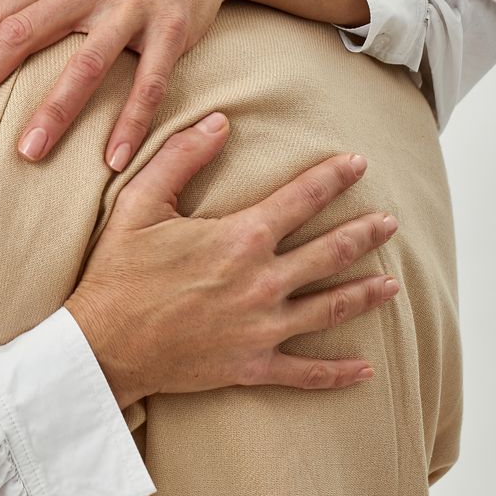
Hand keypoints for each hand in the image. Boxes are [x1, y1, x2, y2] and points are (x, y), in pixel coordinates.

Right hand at [64, 112, 400, 407]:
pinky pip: (307, 372)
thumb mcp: (140, 203)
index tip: (358, 164)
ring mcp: (262, 328)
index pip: (302, 199)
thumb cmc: (119, 271)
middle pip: (331, 253)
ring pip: (331, 308)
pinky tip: (365, 370)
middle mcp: (262, 282)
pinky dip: (339, 373)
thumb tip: (219, 122)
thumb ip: (182, 158)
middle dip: (364, 233)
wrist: (103, 344)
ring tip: (392, 284)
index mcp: (240, 238)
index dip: (333, 178)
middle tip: (390, 223)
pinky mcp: (252, 366)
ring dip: (366, 294)